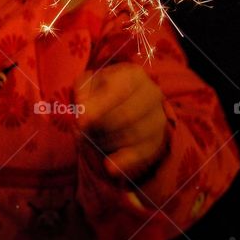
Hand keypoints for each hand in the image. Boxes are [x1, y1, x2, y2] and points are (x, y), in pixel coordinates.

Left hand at [75, 63, 168, 178]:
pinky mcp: (159, 139)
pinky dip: (124, 161)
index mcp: (133, 74)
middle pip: (127, 116)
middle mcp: (152, 93)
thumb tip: (83, 114)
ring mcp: (159, 117)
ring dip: (107, 142)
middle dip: (100, 128)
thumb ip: (83, 93)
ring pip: (133, 136)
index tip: (80, 122)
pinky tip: (109, 165)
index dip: (98, 108)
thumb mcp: (88, 84)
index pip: (118, 92)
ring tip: (90, 140)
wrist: (124, 100)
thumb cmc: (101, 90)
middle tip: (82, 133)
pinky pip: (143, 154)